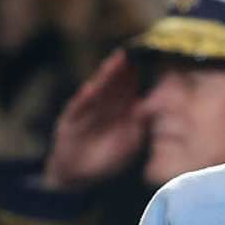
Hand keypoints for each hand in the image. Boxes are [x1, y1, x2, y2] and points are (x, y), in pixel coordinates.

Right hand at [43, 50, 147, 189]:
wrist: (79, 174)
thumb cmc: (109, 157)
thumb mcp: (131, 141)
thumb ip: (141, 124)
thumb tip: (152, 108)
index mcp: (121, 106)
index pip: (130, 84)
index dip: (137, 71)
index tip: (147, 56)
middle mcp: (105, 103)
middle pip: (115, 81)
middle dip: (123, 67)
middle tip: (132, 51)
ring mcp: (88, 109)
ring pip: (99, 89)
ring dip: (106, 76)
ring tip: (115, 62)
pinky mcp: (71, 119)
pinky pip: (79, 108)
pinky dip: (84, 99)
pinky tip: (90, 89)